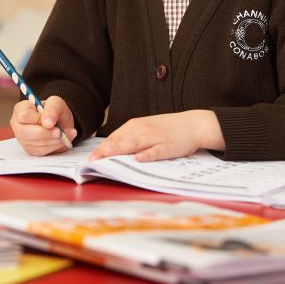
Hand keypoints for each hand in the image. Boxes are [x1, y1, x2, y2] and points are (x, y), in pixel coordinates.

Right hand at [10, 95, 76, 155]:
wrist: (61, 122)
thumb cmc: (55, 110)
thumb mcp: (56, 103)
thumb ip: (52, 109)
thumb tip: (47, 123)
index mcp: (20, 109)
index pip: (23, 116)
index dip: (38, 120)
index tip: (50, 122)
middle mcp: (18, 125)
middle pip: (26, 133)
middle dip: (46, 134)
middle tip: (60, 132)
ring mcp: (22, 139)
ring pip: (34, 144)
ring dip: (52, 141)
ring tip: (65, 134)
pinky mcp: (30, 149)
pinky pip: (40, 151)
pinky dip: (53, 146)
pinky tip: (62, 140)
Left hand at [88, 110, 224, 161]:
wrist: (194, 124)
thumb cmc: (168, 128)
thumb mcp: (146, 128)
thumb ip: (130, 138)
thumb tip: (109, 150)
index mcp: (136, 125)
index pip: (115, 137)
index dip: (102, 148)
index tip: (90, 158)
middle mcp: (144, 130)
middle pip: (122, 140)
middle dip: (106, 150)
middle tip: (92, 159)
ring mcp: (156, 138)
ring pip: (135, 144)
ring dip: (121, 149)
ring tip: (108, 155)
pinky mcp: (168, 146)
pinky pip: (156, 151)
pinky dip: (147, 155)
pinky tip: (139, 159)